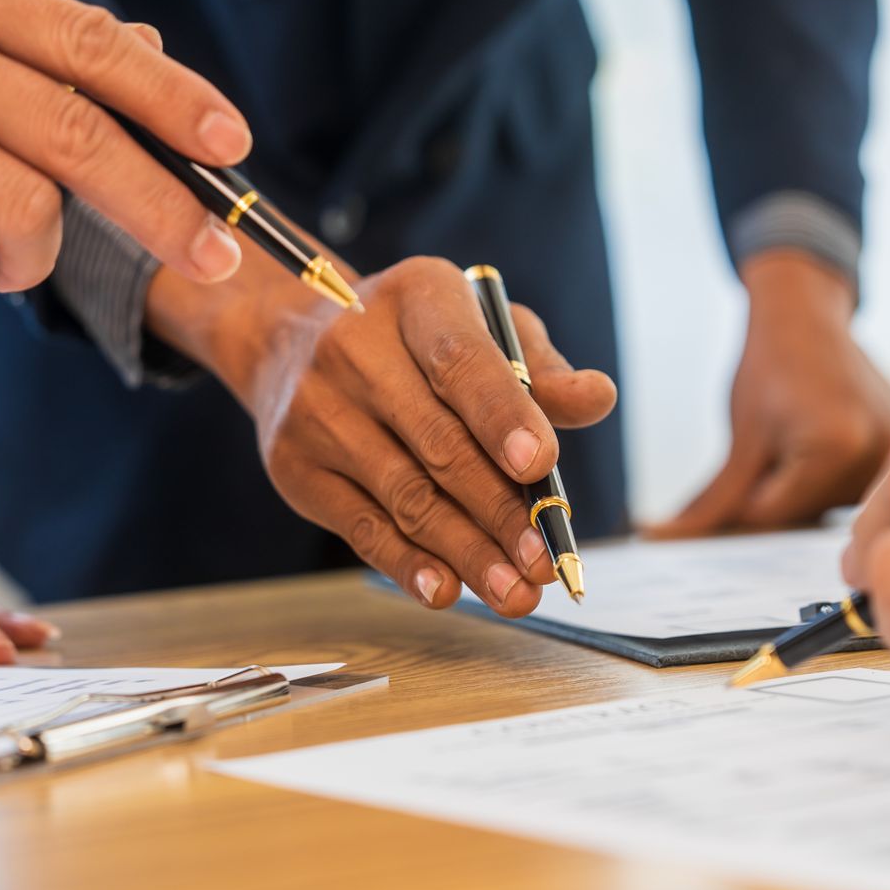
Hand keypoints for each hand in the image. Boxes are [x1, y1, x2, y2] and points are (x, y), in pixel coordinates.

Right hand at [0, 0, 252, 307]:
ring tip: (1, 255)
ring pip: (23, 211)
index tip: (233, 148)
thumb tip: (144, 46)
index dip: (177, 100)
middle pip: (82, 136)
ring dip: (34, 256)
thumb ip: (14, 36)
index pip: (92, 46)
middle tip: (217, 262)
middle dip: (167, 211)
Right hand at [149, 250, 617, 615]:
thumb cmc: (415, 340)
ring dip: (465, 552)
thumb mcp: (482, 327)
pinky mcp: (295, 468)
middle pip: (437, 442)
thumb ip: (541, 369)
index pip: (460, 360)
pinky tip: (446, 590)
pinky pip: (360, 526)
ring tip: (514, 592)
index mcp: (415, 297)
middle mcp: (354, 349)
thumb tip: (598, 398)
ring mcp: (316, 411)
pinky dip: (407, 564)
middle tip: (544, 560)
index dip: (502, 416)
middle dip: (499, 510)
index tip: (541, 466)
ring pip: (404, 496)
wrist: (290, 342)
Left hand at [650, 251, 889, 534]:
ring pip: (832, 503)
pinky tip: (820, 432)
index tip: (739, 474)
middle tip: (771, 445)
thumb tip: (667, 539)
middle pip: (809, 514)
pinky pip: (858, 479)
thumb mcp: (741, 438)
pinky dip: (830, 471)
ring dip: (805, 485)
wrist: (805, 313)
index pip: (775, 516)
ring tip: (797, 432)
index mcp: (836, 450)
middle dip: (777, 494)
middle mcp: (879, 454)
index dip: (746, 500)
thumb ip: (714, 501)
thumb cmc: (770, 363)